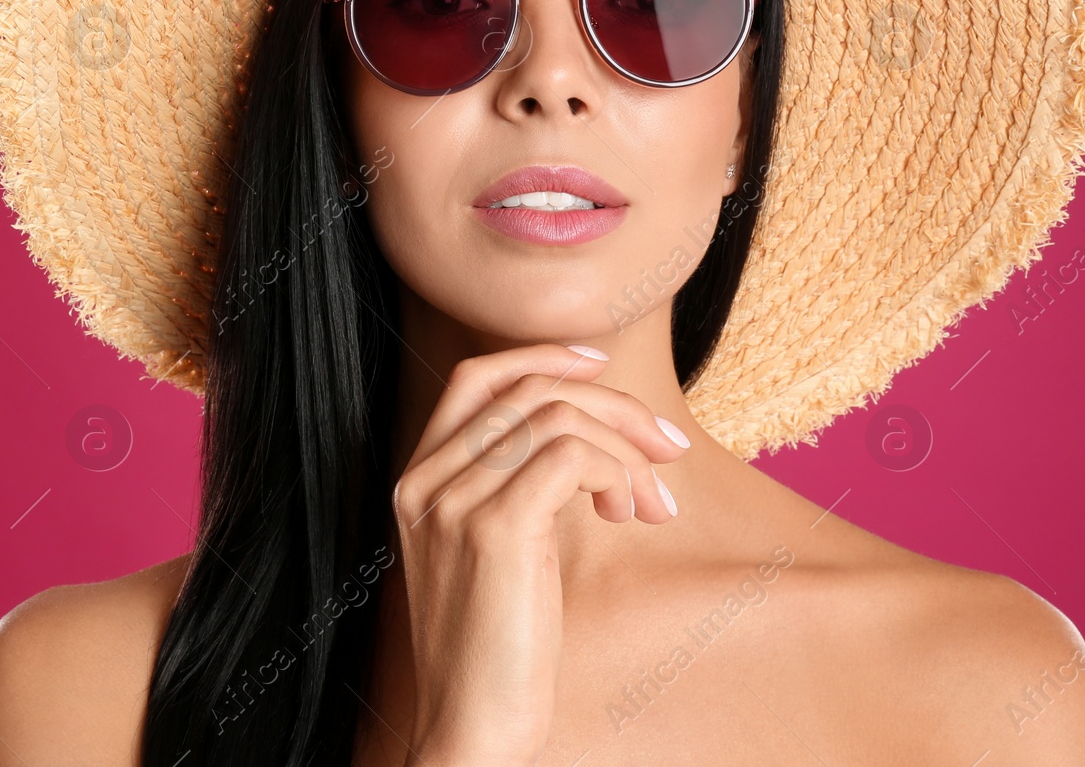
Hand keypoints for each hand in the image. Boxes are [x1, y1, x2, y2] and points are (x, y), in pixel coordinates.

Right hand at [391, 342, 688, 765]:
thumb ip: (517, 487)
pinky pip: (572, 456)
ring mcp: (454, 501)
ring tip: (649, 505)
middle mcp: (426, 480)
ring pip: (556, 417)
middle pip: (527, 389)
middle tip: (666, 448)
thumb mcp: (497, 550)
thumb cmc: (497, 649)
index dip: (542, 357)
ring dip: (625, 448)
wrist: (474, 727)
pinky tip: (628, 513)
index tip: (601, 367)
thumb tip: (592, 436)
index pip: (476, 378)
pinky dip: (616, 471)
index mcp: (418, 480)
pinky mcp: (495, 528)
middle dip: (612, 404)